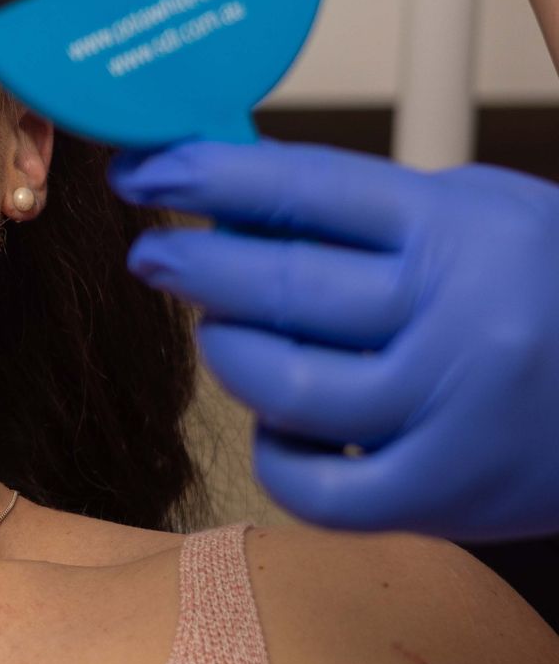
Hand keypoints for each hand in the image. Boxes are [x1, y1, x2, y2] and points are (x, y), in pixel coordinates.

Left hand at [111, 138, 558, 540]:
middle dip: (196, 265)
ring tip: (222, 336)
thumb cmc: (553, 296)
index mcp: (460, 226)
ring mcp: (447, 409)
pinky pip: (317, 485)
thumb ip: (373, 208)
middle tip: (157, 255)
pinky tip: (283, 426)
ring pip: (286, 385)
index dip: (207, 176)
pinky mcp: (444, 494)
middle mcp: (452, 313)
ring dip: (230, 356)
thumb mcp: (486, 212)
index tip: (146, 168)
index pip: (303, 187)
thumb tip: (239, 194)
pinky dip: (279, 453)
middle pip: (282, 284)